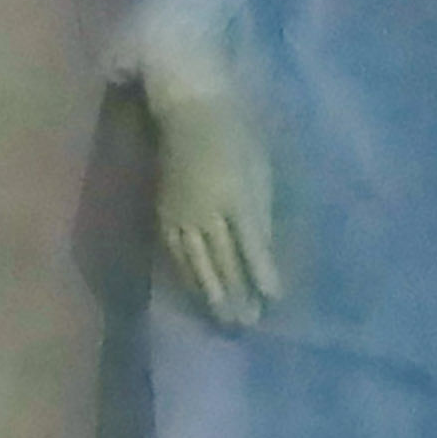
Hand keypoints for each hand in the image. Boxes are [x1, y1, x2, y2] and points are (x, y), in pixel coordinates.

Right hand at [144, 74, 281, 325]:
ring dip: (210, 294)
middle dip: (235, 295)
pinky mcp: (164, 214)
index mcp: (236, 196)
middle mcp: (206, 211)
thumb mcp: (260, 171)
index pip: (250, 246)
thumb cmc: (237, 137)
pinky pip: (175, 253)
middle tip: (245, 325)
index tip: (273, 302)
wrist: (190, 112)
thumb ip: (260, 214)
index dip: (262, 275)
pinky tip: (195, 293)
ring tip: (224, 320)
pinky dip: (187, 276)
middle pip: (221, 261)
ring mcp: (181, 214)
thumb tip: (264, 255)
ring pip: (195, 262)